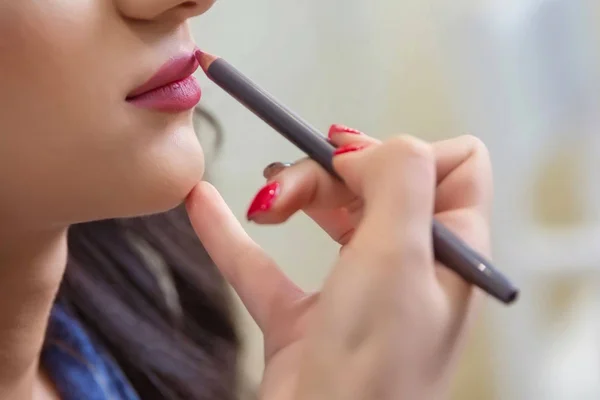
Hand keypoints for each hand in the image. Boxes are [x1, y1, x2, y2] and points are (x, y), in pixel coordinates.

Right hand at [186, 128, 491, 399]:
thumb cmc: (374, 367)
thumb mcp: (399, 255)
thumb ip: (400, 176)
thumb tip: (366, 147)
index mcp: (452, 249)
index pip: (451, 164)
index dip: (403, 154)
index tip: (358, 172)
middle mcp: (412, 267)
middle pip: (377, 182)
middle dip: (333, 172)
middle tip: (291, 186)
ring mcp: (359, 292)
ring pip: (328, 214)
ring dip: (292, 194)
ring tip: (265, 200)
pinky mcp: (308, 319)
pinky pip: (268, 265)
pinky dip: (234, 235)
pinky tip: (202, 205)